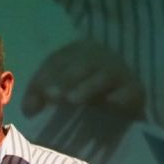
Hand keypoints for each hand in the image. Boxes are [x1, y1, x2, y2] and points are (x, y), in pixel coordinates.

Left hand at [22, 40, 144, 120]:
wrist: (116, 107)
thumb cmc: (78, 94)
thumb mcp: (54, 91)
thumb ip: (37, 96)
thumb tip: (28, 110)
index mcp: (77, 52)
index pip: (60, 59)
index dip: (49, 75)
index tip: (42, 93)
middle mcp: (100, 57)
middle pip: (84, 62)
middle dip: (67, 78)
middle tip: (53, 96)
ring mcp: (119, 72)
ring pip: (105, 75)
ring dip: (88, 87)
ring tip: (72, 100)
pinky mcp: (135, 91)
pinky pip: (130, 91)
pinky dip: (121, 97)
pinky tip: (110, 103)